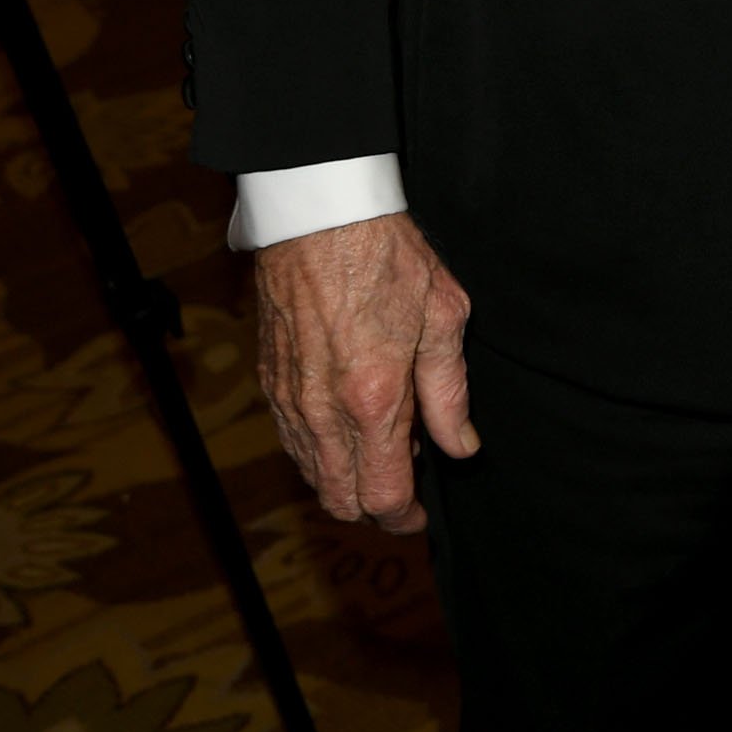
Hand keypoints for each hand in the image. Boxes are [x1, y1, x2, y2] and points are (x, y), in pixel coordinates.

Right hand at [254, 211, 477, 532]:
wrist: (320, 214)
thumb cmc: (386, 256)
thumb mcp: (443, 315)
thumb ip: (450, 392)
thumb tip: (461, 447)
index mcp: (373, 398)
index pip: (382, 495)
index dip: (404, 516)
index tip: (422, 512)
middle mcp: (323, 410)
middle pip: (341, 500)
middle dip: (375, 507)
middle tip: (407, 483)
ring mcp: (289, 399)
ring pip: (312, 475)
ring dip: (346, 480)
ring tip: (384, 447)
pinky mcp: (269, 383)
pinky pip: (293, 442)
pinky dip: (320, 452)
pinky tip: (349, 423)